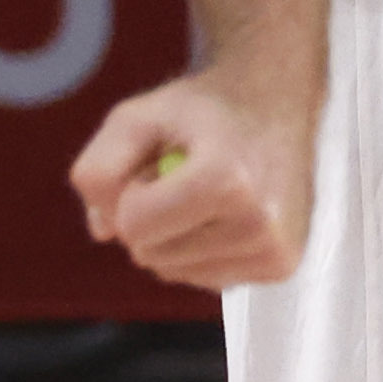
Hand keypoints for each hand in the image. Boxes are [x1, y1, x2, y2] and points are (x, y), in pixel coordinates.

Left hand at [66, 64, 314, 291]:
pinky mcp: (282, 265)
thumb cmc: (203, 109)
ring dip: (174, 238)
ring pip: (177, 273)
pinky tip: (222, 213)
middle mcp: (259, 223)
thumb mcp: (137, 116)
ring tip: (203, 191)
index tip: (156, 162)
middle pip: (152, 256)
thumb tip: (102, 229)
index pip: (134, 226)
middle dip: (150, 218)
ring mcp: (274, 250)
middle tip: (180, 173)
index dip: (130, 192)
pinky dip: (200, 251)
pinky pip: (206, 278)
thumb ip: (100, 168)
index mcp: (227, 181)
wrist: (276, 102)